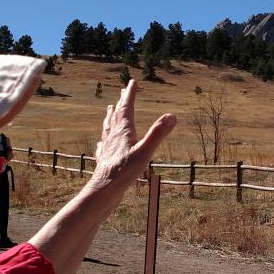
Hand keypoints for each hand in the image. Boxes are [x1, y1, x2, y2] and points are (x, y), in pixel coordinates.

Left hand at [28, 81, 173, 273]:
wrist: (104, 190)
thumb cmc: (124, 172)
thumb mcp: (145, 152)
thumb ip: (158, 134)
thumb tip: (172, 116)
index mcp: (123, 131)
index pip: (126, 107)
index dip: (129, 94)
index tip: (131, 82)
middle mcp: (113, 136)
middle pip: (116, 115)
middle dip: (121, 102)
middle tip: (122, 91)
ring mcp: (107, 147)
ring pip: (108, 128)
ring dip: (110, 117)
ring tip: (109, 110)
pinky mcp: (104, 159)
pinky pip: (103, 145)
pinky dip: (104, 139)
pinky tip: (100, 143)